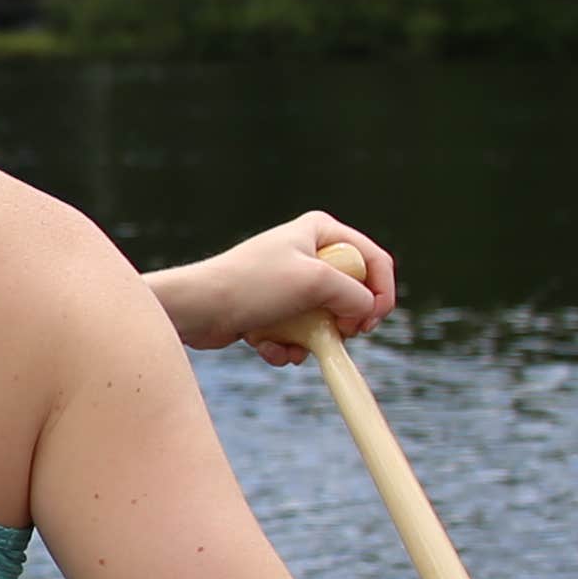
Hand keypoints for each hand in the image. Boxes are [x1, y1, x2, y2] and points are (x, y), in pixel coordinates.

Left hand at [150, 211, 399, 364]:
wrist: (196, 309)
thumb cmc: (252, 285)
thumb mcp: (315, 281)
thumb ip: (355, 294)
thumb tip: (365, 312)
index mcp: (321, 231)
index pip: (374, 259)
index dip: (381, 292)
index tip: (371, 321)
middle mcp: (308, 253)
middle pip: (353, 293)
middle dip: (344, 321)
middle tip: (337, 334)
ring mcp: (291, 283)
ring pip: (326, 320)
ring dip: (311, 340)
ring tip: (289, 342)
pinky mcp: (275, 310)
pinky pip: (299, 334)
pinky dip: (287, 347)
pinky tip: (266, 346)